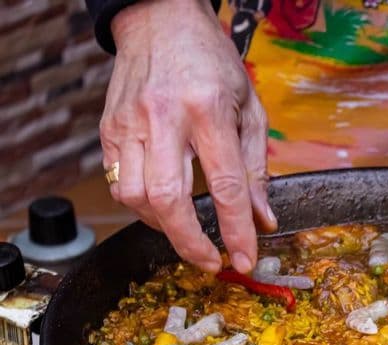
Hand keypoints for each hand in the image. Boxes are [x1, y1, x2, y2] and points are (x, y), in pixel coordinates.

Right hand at [101, 0, 275, 272]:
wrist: (161, 21)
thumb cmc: (212, 63)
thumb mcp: (250, 108)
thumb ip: (257, 167)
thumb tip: (263, 218)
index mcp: (208, 110)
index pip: (225, 186)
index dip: (235, 231)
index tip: (243, 259)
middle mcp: (164, 117)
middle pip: (168, 200)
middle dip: (190, 242)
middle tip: (210, 262)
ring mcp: (130, 123)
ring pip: (136, 197)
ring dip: (163, 226)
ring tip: (187, 230)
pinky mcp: (109, 128)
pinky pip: (118, 183)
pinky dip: (141, 206)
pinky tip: (163, 207)